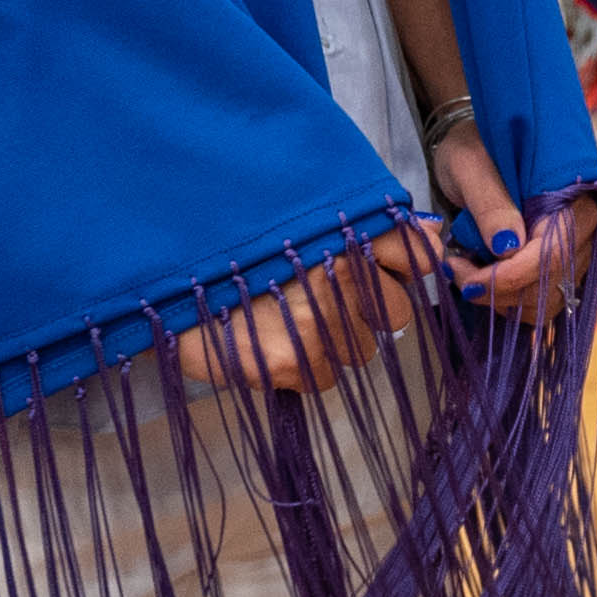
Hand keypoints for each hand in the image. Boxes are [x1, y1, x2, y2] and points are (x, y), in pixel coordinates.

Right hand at [187, 230, 439, 394]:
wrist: (162, 280)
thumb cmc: (233, 244)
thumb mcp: (300, 218)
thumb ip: (371, 230)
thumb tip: (433, 239)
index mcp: (343, 229)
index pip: (415, 253)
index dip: (405, 266)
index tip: (383, 269)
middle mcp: (339, 272)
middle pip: (394, 310)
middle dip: (366, 309)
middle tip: (320, 298)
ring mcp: (317, 321)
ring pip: (361, 349)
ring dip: (335, 341)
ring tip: (287, 320)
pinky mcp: (290, 361)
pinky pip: (324, 379)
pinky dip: (303, 368)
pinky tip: (270, 343)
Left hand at [429, 125, 596, 321]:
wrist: (483, 145)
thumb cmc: (476, 147)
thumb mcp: (471, 165)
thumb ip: (490, 204)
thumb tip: (508, 248)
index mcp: (570, 193)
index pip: (553, 252)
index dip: (510, 276)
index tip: (466, 277)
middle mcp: (584, 222)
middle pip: (552, 282)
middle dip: (500, 289)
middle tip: (457, 270)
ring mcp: (576, 245)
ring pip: (548, 298)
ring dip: (503, 298)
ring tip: (468, 270)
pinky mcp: (562, 261)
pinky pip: (543, 298)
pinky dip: (511, 299)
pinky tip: (486, 278)